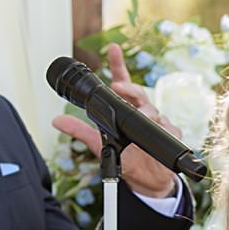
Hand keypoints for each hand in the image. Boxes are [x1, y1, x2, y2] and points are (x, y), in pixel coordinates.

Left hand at [51, 43, 180, 198]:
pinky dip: (163, 127)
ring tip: (140, 113)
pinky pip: (168, 127)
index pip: (123, 83)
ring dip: (145, 110)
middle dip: (130, 88)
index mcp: (128, 110)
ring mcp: (159, 122)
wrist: (148, 180)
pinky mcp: (171, 135)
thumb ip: (81, 131)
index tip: (112, 48)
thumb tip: (57, 120)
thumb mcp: (100, 145)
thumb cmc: (129, 159)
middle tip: (118, 86)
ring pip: (153, 110)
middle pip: (139, 94)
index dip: (118, 65)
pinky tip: (159, 128)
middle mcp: (144, 113)